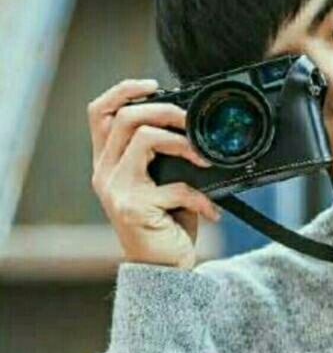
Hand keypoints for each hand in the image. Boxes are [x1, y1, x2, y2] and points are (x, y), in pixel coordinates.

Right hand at [87, 78, 221, 269]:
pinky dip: (201, 197)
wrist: (162, 268)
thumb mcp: (160, 183)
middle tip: (193, 122)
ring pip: (145, 139)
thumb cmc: (165, 222)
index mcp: (108, 162)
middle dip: (166, 111)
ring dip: (183, 143)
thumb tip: (190, 126)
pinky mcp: (135, 207)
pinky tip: (212, 210)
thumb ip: (162, 155)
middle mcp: (105, 173)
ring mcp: (116, 190)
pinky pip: (175, 186)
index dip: (122, 90)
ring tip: (205, 160)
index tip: (153, 85)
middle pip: (127, 118)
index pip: (99, 113)